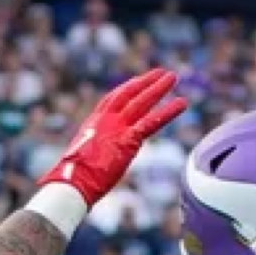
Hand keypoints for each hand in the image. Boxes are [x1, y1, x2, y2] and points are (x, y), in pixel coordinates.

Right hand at [39, 69, 187, 206]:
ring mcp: (117, 127)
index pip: (113, 100)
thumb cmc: (75, 177)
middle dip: (145, 82)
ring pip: (142, 102)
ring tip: (173, 77)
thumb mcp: (85, 157)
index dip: (127, 89)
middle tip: (161, 72)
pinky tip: (183, 102)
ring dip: (159, 88)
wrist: (72, 181)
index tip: (138, 81)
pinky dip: (169, 111)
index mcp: (94, 123)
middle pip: (129, 94)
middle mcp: (105, 120)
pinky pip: (152, 122)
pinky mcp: (128, 139)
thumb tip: (96, 159)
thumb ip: (96, 151)